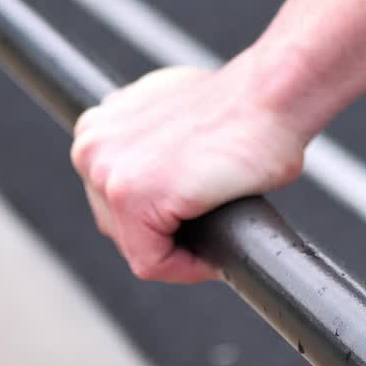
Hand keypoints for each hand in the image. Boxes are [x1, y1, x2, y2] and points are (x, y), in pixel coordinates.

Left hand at [71, 63, 308, 283]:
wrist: (273, 96)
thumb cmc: (244, 112)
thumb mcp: (177, 119)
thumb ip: (150, 145)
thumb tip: (159, 173)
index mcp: (99, 129)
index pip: (111, 203)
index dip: (157, 223)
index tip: (193, 223)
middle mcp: (91, 147)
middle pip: (118, 227)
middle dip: (163, 236)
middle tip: (206, 228)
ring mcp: (106, 172)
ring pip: (135, 247)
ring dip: (177, 251)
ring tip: (213, 234)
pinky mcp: (131, 197)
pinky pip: (152, 263)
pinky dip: (186, 268)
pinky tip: (214, 252)